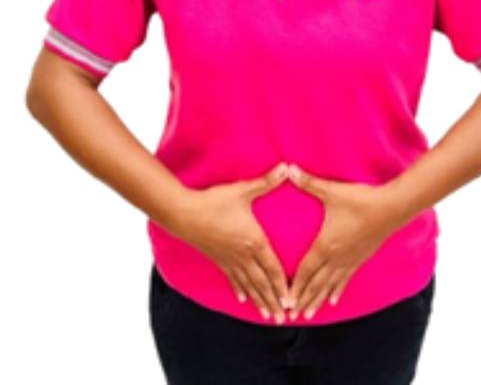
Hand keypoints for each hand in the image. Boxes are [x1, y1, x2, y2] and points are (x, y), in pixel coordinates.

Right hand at [172, 162, 289, 323]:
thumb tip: (287, 167)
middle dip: (274, 300)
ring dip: (259, 301)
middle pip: (262, 282)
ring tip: (268, 316)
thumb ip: (266, 181)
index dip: (283, 285)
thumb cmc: (215, 201)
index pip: (272, 267)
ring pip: (248, 285)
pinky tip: (243, 299)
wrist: (184, 213)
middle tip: (284, 318)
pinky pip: (232, 278)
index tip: (291, 301)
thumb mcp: (243, 190)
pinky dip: (240, 289)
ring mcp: (229, 259)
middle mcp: (243, 255)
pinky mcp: (218, 258)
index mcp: (253, 241)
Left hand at [286, 164, 398, 320]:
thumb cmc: (360, 200)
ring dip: (317, 300)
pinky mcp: (360, 258)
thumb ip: (308, 182)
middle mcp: (336, 257)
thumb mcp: (332, 191)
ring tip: (308, 315)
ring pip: (330, 286)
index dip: (294, 286)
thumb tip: (288, 168)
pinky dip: (337, 291)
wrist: (391, 208)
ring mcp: (350, 260)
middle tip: (290, 315)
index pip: (306, 270)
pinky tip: (333, 300)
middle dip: (302, 299)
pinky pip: (345, 279)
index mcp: (326, 244)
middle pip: (316, 283)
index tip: (285, 300)